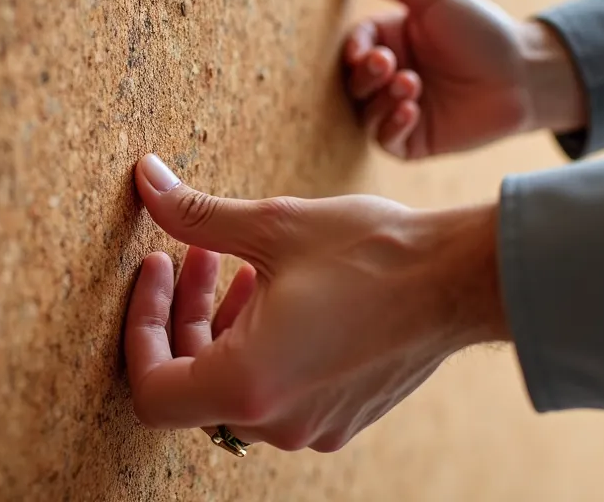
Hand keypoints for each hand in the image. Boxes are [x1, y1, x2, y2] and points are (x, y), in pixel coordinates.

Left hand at [122, 154, 509, 451]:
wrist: (463, 280)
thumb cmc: (374, 255)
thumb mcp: (273, 225)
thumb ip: (195, 214)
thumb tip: (146, 178)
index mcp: (247, 385)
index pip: (151, 387)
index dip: (140, 327)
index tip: (156, 273)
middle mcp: (275, 422)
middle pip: (191, 383)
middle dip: (184, 316)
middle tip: (195, 255)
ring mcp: (311, 426)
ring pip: (233, 386)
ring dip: (222, 328)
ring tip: (241, 268)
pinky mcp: (340, 417)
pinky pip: (275, 392)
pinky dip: (259, 347)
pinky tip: (280, 294)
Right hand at [342, 0, 586, 158]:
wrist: (525, 74)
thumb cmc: (482, 29)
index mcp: (394, 39)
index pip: (354, 45)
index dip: (354, 48)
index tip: (366, 48)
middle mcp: (393, 75)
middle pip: (352, 81)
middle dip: (364, 74)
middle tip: (388, 64)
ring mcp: (401, 109)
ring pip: (363, 112)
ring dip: (379, 98)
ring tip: (411, 84)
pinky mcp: (415, 140)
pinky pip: (385, 140)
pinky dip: (391, 125)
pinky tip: (412, 109)